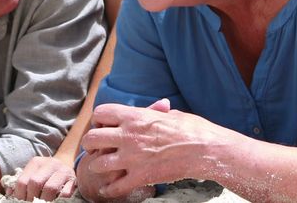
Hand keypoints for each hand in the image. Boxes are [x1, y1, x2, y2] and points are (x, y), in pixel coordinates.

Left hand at [8, 156, 76, 200]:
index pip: (23, 180)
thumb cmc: (45, 174)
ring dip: (44, 200)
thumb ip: (21, 182)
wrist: (66, 167)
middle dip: (31, 198)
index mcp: (36, 162)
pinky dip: (59, 199)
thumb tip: (9, 195)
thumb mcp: (32, 174)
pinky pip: (65, 193)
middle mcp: (50, 164)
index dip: (19, 195)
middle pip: (35, 182)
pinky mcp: (73, 180)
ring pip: (50, 188)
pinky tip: (55, 201)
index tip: (21, 201)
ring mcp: (63, 171)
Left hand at [78, 100, 222, 199]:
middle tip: (95, 148)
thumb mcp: (171, 114)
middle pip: (92, 138)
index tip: (103, 126)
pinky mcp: (140, 177)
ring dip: (97, 166)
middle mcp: (128, 136)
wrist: (205, 150)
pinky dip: (109, 189)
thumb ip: (157, 112)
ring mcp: (133, 158)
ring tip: (100, 168)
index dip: (98, 120)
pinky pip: (115, 186)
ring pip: (98, 164)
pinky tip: (107, 189)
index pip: (101, 113)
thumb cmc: (192, 129)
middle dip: (90, 143)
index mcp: (135, 116)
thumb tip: (158, 106)